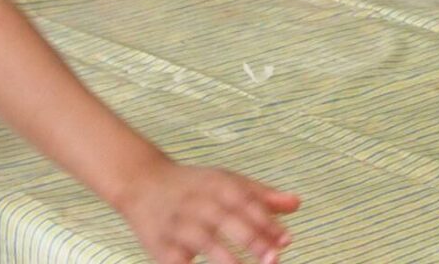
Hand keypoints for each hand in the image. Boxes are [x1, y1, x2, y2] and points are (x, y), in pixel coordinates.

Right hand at [115, 157, 298, 263]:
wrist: (142, 183)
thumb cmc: (194, 186)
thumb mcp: (227, 182)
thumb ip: (261, 195)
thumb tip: (296, 204)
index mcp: (217, 185)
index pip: (245, 202)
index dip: (266, 221)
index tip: (286, 240)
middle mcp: (197, 202)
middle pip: (227, 220)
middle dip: (251, 240)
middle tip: (274, 259)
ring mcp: (177, 224)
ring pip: (203, 241)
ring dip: (225, 258)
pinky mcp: (160, 245)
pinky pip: (177, 260)